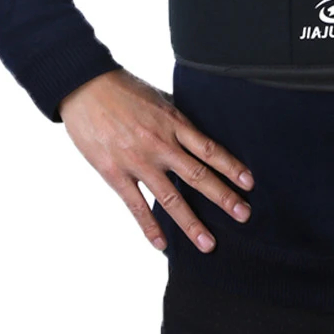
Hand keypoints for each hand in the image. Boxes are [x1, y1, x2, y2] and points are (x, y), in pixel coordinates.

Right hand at [58, 68, 253, 253]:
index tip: (249, 183)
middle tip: (244, 216)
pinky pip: (136, 205)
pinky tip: (162, 245)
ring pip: (171, 197)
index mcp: (173, 123)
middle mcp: (160, 144)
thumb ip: (177, 120)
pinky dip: (150, 226)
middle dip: (223, 197)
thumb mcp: (159, 98)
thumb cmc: (123, 90)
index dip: (231, 166)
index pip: (209, 149)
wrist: (84, 87)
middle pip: (198, 175)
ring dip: (191, 223)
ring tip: (209, 244)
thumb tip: (197, 135)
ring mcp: (138, 161)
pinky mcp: (114, 173)